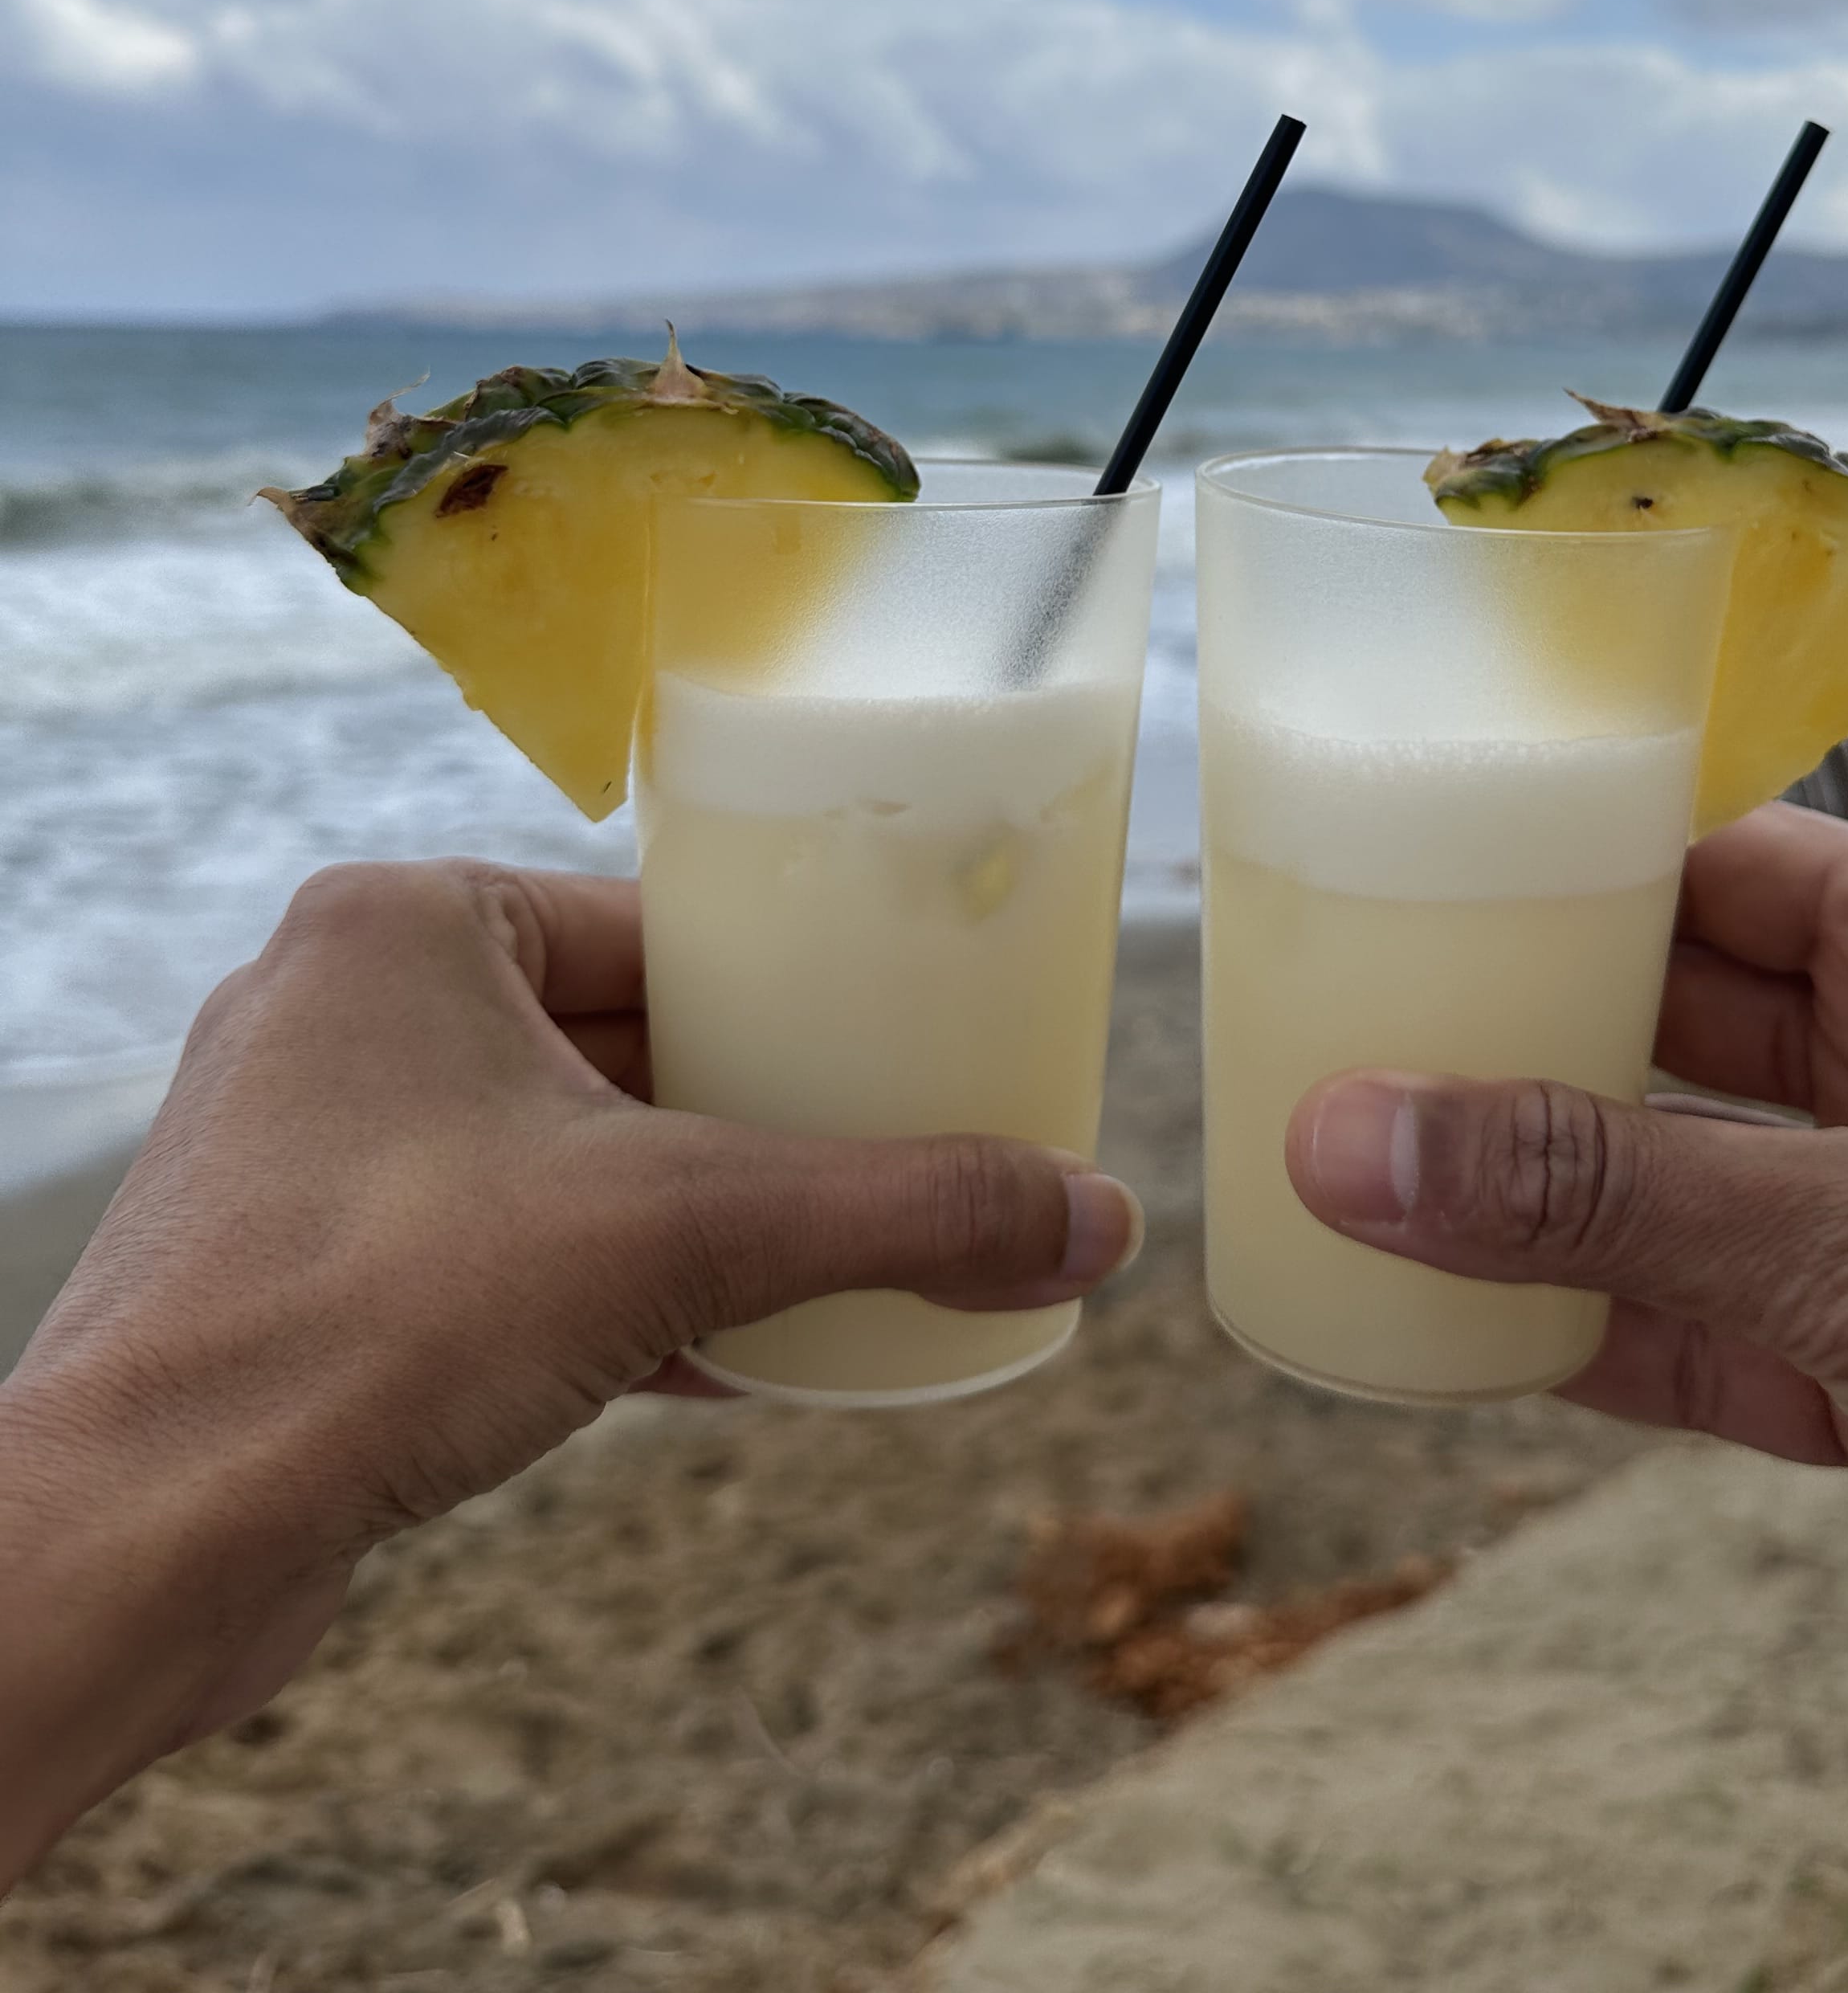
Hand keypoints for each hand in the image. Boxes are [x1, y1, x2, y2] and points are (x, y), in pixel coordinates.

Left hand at [0, 858, 1140, 1883]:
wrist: (145, 1535)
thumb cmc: (371, 1318)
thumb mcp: (687, 1232)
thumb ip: (897, 1212)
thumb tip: (1091, 1220)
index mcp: (405, 923)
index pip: (656, 927)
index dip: (792, 989)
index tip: (898, 1042)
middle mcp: (339, 1009)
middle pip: (616, 1042)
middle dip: (750, 1121)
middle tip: (887, 1161)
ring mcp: (305, 1147)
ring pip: (555, 1158)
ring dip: (685, 1220)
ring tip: (822, 1267)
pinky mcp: (295, 1276)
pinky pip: (493, 1254)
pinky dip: (605, 1298)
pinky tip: (722, 1363)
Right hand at [1288, 802, 1847, 1879]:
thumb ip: (1611, 1202)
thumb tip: (1357, 1139)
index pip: (1709, 863)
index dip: (1550, 863)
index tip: (1381, 871)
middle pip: (1671, 1026)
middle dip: (1514, 1039)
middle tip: (1322, 1043)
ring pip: (1675, 1193)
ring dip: (1533, 1208)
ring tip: (1345, 1191)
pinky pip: (1708, 1338)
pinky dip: (1593, 1342)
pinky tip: (1459, 1341)